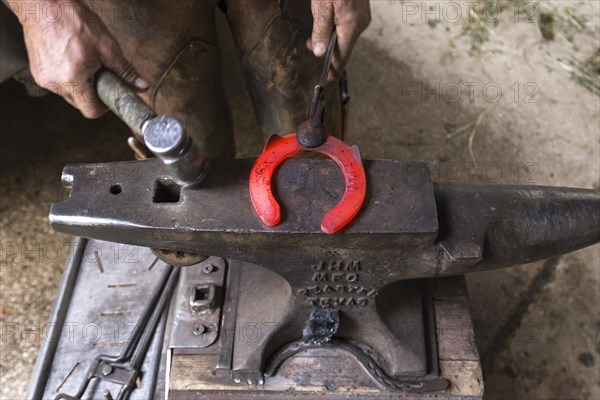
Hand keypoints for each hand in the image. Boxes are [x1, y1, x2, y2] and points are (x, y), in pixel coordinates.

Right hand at [14, 0, 147, 117]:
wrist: (44, 5)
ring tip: (84, 63)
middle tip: (99, 74)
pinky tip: (71, 60)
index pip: (91, 111)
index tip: (110, 96)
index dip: (104, 106)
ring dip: (79, 84)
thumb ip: (125, 71)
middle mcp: (55, 83)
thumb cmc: (74, 21)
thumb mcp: (107, 47)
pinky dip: (67, 76)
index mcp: (73, 80)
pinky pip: (57, 83)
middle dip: (93, 93)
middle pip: (80, 103)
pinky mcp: (37, 72)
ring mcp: (43, 78)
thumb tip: (142, 86)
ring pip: (69, 93)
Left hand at [308, 0, 370, 80]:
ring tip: (318, 30)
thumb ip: (321, 30)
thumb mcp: (322, 7)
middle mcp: (360, 23)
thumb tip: (319, 52)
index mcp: (351, 25)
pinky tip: (329, 21)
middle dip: (328, 50)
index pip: (343, 56)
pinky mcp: (362, 12)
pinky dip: (338, 29)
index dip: (334, 69)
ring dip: (332, 38)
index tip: (328, 79)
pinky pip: (349, 27)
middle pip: (344, 47)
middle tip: (311, 45)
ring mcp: (363, 17)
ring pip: (346, 37)